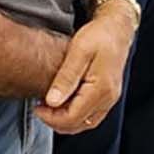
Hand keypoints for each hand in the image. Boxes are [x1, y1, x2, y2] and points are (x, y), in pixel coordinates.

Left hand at [38, 4, 131, 133]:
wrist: (117, 29)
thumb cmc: (99, 36)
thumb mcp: (79, 51)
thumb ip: (66, 77)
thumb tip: (52, 101)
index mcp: (101, 89)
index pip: (73, 117)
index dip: (51, 118)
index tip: (37, 106)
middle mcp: (108, 98)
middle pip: (78, 125)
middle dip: (55, 121)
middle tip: (39, 107)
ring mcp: (109, 99)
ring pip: (85, 123)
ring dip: (65, 120)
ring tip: (49, 106)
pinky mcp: (108, 97)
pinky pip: (90, 116)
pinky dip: (75, 115)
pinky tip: (63, 103)